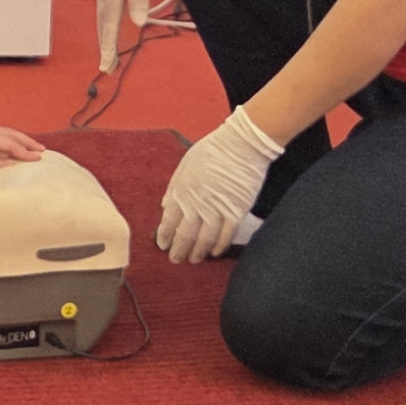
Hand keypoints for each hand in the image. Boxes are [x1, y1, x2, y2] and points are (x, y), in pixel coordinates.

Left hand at [155, 108, 282, 265]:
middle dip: (178, 250)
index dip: (165, 236)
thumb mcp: (186, 163)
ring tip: (194, 259)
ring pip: (205, 240)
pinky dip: (219, 246)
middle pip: (185, 235)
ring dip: (198, 252)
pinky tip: (214, 252)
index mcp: (183, 191)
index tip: (163, 244)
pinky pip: (226, 235)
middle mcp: (198, 203)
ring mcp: (218, 209)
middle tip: (175, 259)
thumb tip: (166, 206)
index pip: (169, 221)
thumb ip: (175, 186)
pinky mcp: (237, 212)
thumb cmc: (213, 150)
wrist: (243, 144)